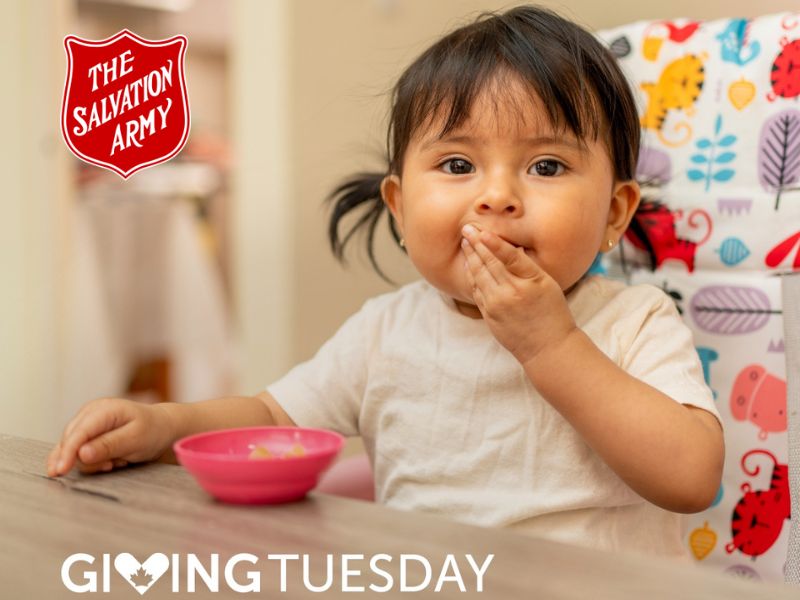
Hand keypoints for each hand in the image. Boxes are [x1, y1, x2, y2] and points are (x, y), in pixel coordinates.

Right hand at [46, 398, 176, 476]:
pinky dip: (91, 461)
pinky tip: (108, 463)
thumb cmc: (152, 431)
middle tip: (113, 465)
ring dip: (93, 462)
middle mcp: (90, 412)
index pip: (78, 433)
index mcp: (103, 409)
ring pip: (72, 449)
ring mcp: (86, 421)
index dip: (67, 452)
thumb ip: (108, 446)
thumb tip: (81, 453)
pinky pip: (77, 452)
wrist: (161, 427)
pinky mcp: (86, 432)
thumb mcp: (135, 439)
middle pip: (70, 442)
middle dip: (87, 460)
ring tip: (116, 461)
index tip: (61, 471)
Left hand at [461, 225, 577, 364]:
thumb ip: (528, 267)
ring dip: (470, 256)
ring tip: (465, 241)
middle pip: (490, 263)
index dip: (494, 242)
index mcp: (531, 282)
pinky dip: (471, 274)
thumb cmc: (552, 313)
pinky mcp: (488, 314)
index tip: (482, 230)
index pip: (510, 257)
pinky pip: (476, 290)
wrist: (547, 348)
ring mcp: (497, 305)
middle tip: (467, 228)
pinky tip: (468, 263)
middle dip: (476, 243)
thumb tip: (512, 248)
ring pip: (479, 274)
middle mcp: (512, 293)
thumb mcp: (548, 285)